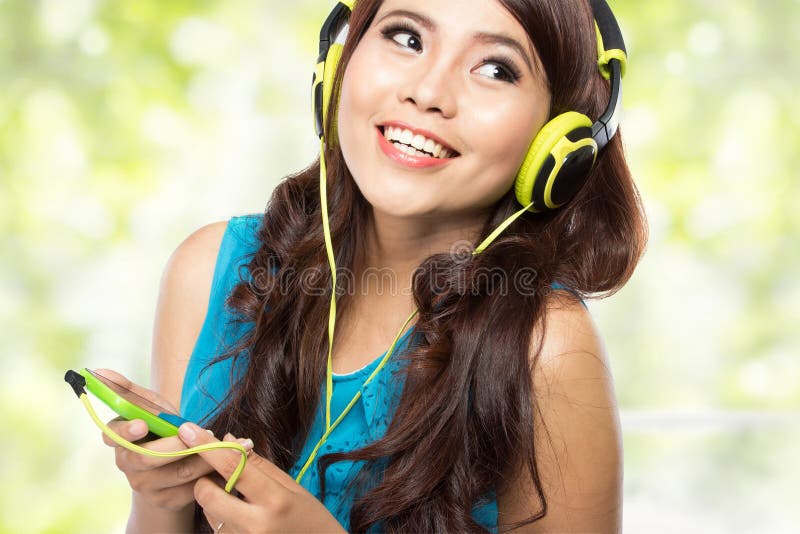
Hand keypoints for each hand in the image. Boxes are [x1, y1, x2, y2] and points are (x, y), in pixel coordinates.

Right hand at [96, 369, 251, 512]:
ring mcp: (145, 486)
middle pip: (149, 458)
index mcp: (118, 438)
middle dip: (179, 444)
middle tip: (206, 430)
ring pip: (178, 473)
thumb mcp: (147, 406)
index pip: (114, 435)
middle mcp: (126, 464)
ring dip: (206, 457)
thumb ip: (127, 389)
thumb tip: (99, 370)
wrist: (173, 465)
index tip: (142, 423)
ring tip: (227, 443)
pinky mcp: (166, 501)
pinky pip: (192, 489)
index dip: (127, 431)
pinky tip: (227, 463)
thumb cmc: (159, 428)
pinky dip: (212, 474)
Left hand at [177, 422, 346, 532]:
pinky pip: (215, 527)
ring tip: (238, 497)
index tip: (189, 430)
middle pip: (207, 494)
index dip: (208, 446)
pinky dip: (221, 515)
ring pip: (208, 511)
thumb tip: (229, 439)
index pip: (233, 467)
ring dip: (214, 497)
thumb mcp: (293, 487)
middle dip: (205, 478)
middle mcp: (255, 524)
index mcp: (275, 500)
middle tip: (217, 473)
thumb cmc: (310, 518)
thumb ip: (259, 465)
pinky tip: (240, 513)